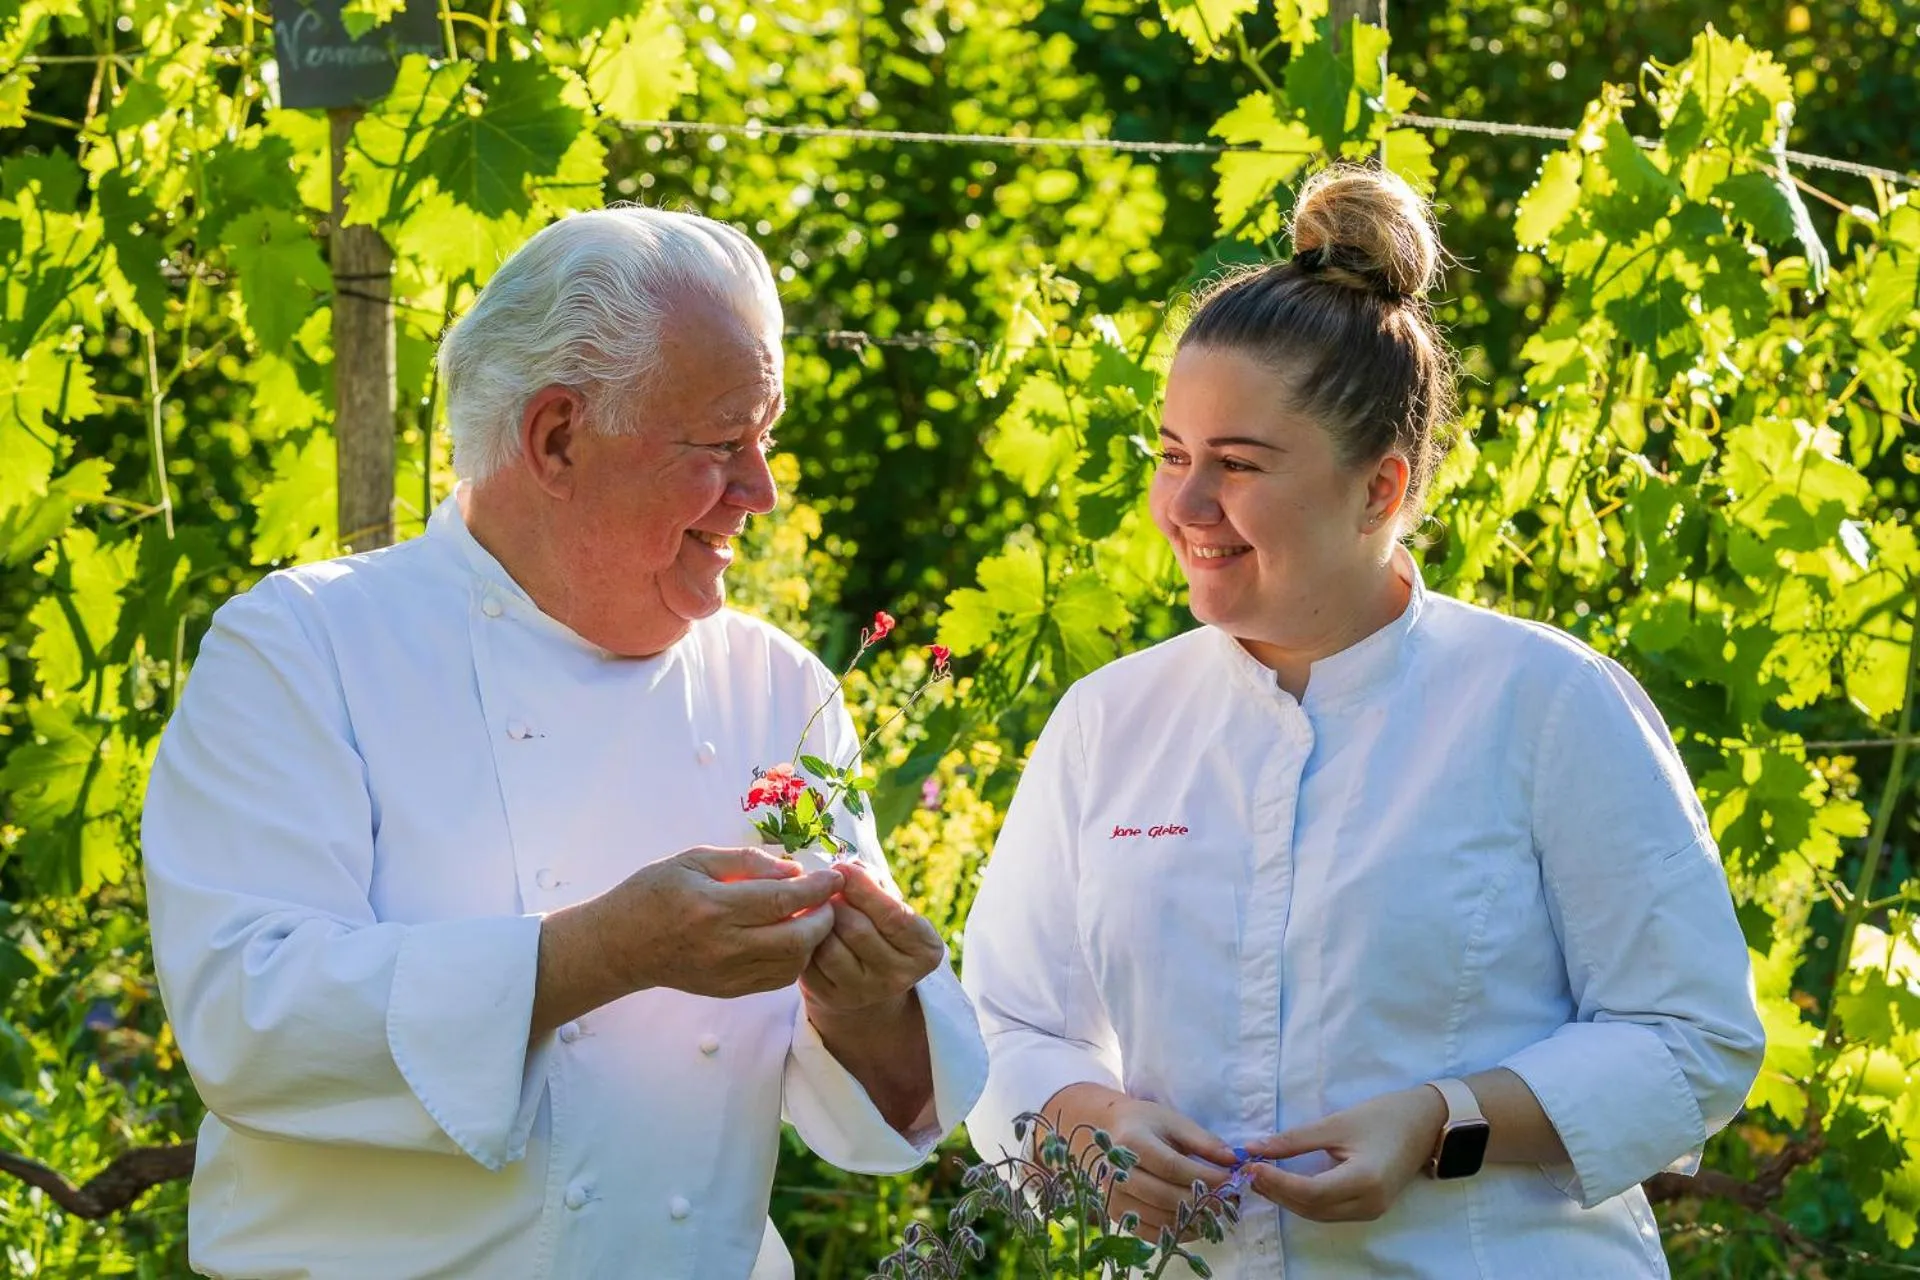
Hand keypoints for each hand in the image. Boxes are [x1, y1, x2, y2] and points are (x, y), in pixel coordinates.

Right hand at [549, 846, 842, 1015]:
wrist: (620, 945)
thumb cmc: (654, 892)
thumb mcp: (693, 860)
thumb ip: (745, 862)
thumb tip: (792, 869)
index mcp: (714, 907)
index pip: (783, 899)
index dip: (817, 888)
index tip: (835, 876)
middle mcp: (724, 945)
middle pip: (797, 938)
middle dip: (824, 918)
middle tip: (830, 899)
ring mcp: (727, 973)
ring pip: (792, 964)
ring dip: (813, 941)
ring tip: (813, 917)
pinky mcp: (728, 990)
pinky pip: (776, 979)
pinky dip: (794, 960)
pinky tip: (792, 938)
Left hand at [799, 861, 943, 1016]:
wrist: (867, 973)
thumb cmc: (880, 925)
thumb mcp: (890, 902)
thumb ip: (875, 881)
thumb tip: (847, 869)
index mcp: (925, 949)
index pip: (893, 915)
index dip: (864, 887)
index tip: (842, 868)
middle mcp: (899, 977)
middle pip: (857, 929)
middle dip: (837, 901)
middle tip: (826, 888)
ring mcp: (865, 993)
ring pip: (829, 947)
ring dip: (818, 920)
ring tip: (819, 908)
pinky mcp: (833, 998)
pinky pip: (809, 963)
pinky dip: (805, 940)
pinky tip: (809, 930)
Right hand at [1046, 1083, 1236, 1240]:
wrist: (1106, 1131)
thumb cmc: (1144, 1123)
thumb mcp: (1173, 1121)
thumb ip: (1203, 1141)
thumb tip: (1233, 1161)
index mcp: (1131, 1143)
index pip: (1173, 1167)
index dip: (1204, 1177)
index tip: (1230, 1180)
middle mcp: (1117, 1173)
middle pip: (1165, 1196)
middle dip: (1202, 1202)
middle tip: (1228, 1200)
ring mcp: (1114, 1196)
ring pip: (1159, 1219)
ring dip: (1193, 1220)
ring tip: (1216, 1212)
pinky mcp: (1116, 1214)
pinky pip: (1150, 1233)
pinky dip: (1177, 1233)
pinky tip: (1195, 1223)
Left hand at [1242, 1087, 1446, 1222]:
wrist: (1426, 1123)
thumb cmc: (1384, 1116)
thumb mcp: (1337, 1123)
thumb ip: (1295, 1139)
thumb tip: (1255, 1147)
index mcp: (1364, 1180)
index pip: (1310, 1192)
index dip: (1277, 1182)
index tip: (1250, 1165)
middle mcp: (1368, 1204)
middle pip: (1311, 1208)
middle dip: (1278, 1192)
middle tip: (1248, 1171)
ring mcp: (1370, 1210)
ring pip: (1318, 1213)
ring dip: (1288, 1198)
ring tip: (1261, 1177)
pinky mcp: (1368, 1207)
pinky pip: (1329, 1210)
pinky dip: (1304, 1199)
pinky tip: (1286, 1183)